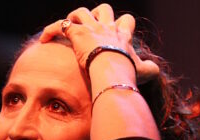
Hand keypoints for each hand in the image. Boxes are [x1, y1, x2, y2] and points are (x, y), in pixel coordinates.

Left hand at [39, 4, 159, 82]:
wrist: (114, 70)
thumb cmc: (128, 72)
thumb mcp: (144, 70)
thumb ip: (150, 68)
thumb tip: (154, 70)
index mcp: (122, 35)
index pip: (126, 21)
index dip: (120, 25)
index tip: (115, 36)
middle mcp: (107, 27)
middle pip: (104, 9)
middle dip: (96, 15)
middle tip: (90, 28)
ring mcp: (92, 28)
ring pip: (81, 12)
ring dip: (74, 19)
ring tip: (69, 29)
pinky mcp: (77, 33)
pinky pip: (60, 25)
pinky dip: (51, 30)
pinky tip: (44, 38)